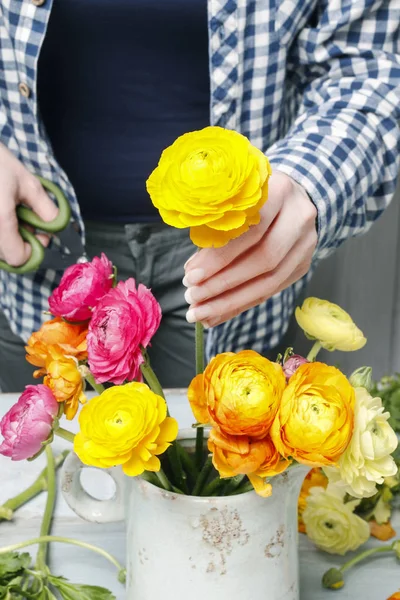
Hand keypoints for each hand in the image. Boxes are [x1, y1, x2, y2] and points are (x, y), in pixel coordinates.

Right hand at [0, 143, 57, 266]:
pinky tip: (4, 213)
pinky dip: (1, 232)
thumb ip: (47, 210)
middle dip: (21, 243)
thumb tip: (57, 229)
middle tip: (27, 221)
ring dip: (10, 238)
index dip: (33, 251)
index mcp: (0, 220)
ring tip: (13, 213)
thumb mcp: (29, 184)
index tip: (38, 233)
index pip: (18, 259)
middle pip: (6, 256)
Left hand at [183, 172, 317, 326]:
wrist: (297, 197)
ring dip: (230, 301)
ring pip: (269, 282)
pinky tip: (216, 315)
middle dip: (223, 284)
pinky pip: (270, 291)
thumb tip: (193, 271)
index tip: (192, 275)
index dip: (220, 257)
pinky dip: (240, 304)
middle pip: (264, 259)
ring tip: (200, 312)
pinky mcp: (302, 265)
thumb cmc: (254, 198)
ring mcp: (305, 245)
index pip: (251, 230)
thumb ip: (216, 230)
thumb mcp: (236, 201)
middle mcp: (299, 218)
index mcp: (281, 191)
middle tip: (192, 297)